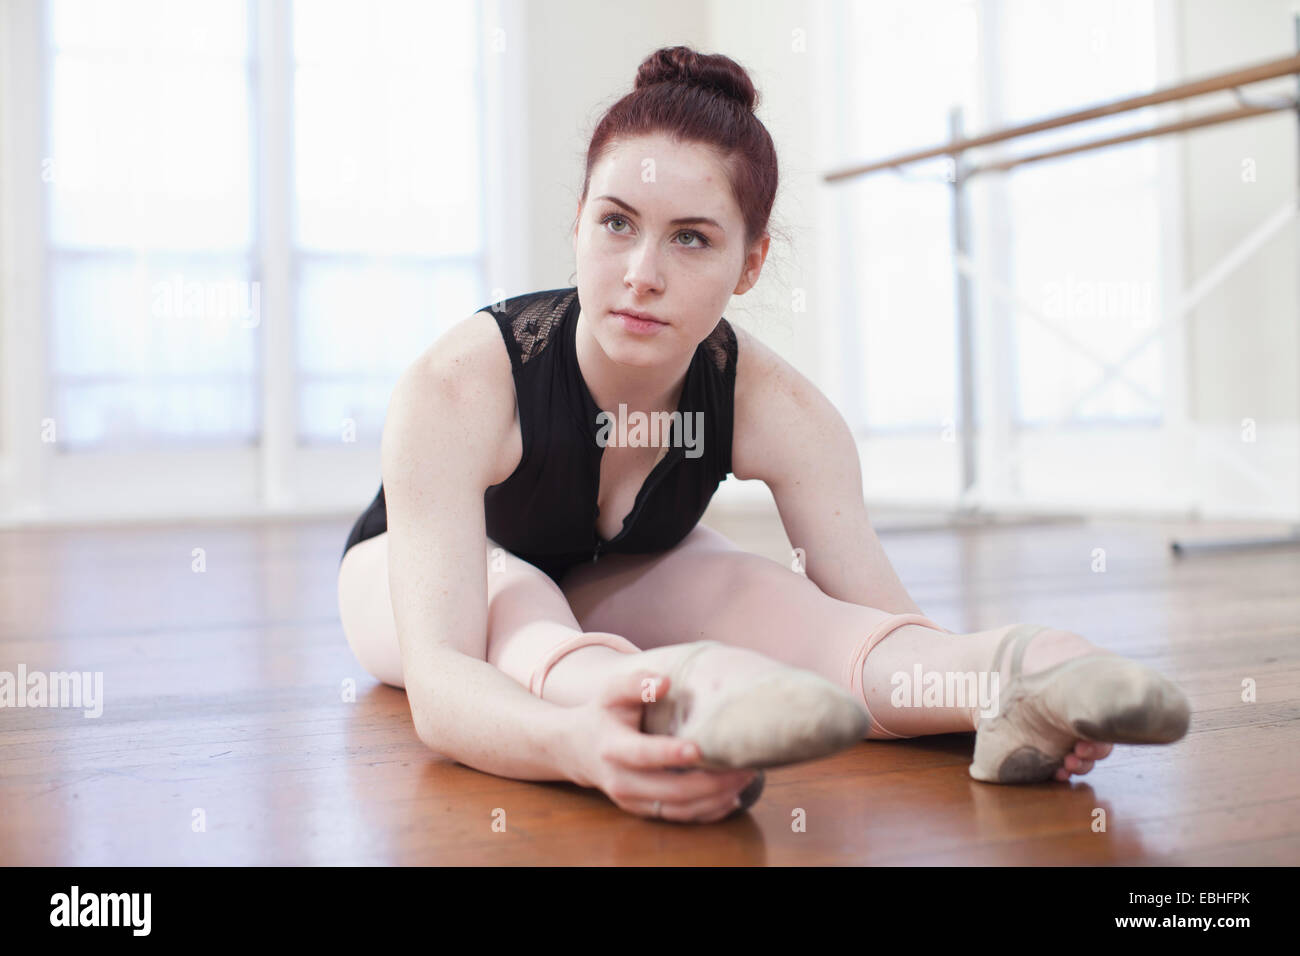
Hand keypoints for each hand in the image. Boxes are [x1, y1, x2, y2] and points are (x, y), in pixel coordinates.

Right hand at [561, 666, 759, 822]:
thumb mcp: (612, 692)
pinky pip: (679, 817)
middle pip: (670, 790)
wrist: (577, 749)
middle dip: (711, 782)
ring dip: (715, 799)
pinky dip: (708, 811)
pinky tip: (732, 796)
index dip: (670, 753)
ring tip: (745, 779)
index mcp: (614, 747)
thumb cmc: (602, 714)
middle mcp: (622, 780)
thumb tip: (665, 681)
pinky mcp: (642, 810)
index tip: (699, 749)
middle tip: (745, 767)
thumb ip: (637, 683)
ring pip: (679, 810)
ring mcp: (632, 800)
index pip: (643, 754)